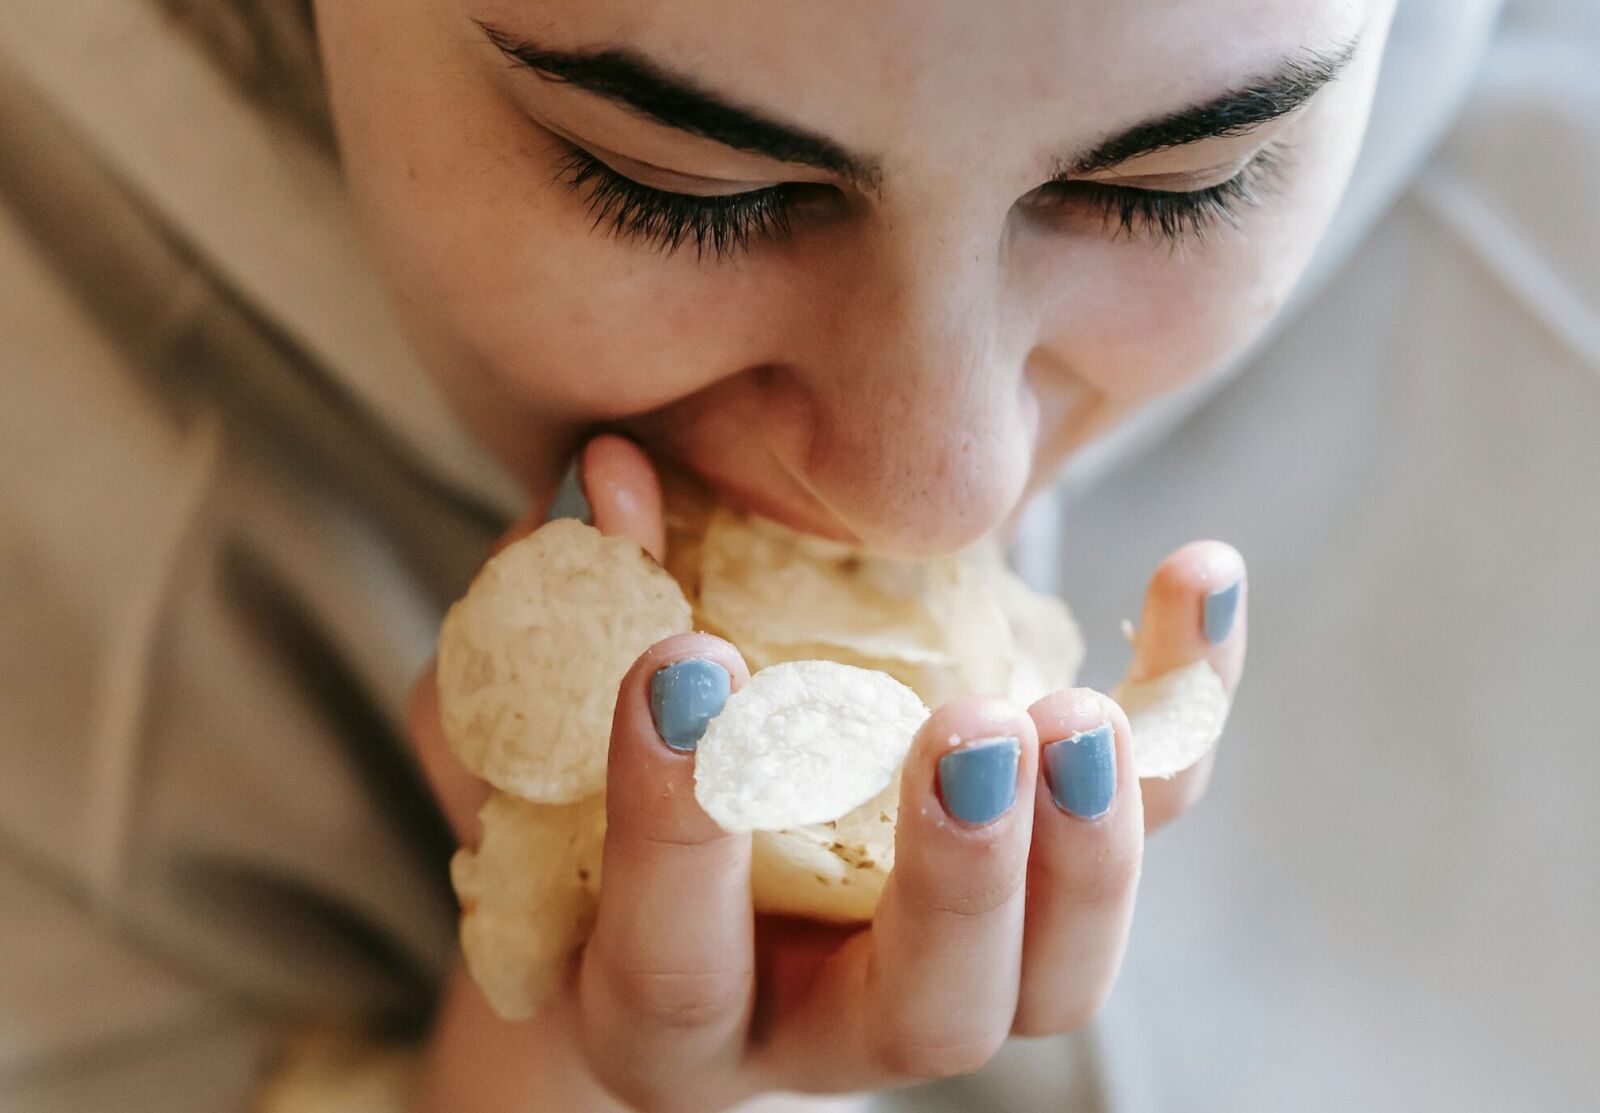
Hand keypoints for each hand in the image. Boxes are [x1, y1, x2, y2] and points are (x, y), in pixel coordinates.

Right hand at [407, 435, 1247, 1112]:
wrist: (676, 874)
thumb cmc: (572, 806)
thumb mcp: (523, 728)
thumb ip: (549, 627)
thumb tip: (616, 475)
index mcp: (668, 1009)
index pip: (676, 963)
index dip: (677, 826)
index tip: (684, 663)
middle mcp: (829, 1023)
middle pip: (928, 1015)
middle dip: (956, 879)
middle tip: (967, 732)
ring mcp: (957, 966)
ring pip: (1061, 973)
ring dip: (1091, 844)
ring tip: (1079, 707)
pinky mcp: (1046, 878)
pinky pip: (1146, 819)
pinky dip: (1182, 711)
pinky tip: (1199, 576)